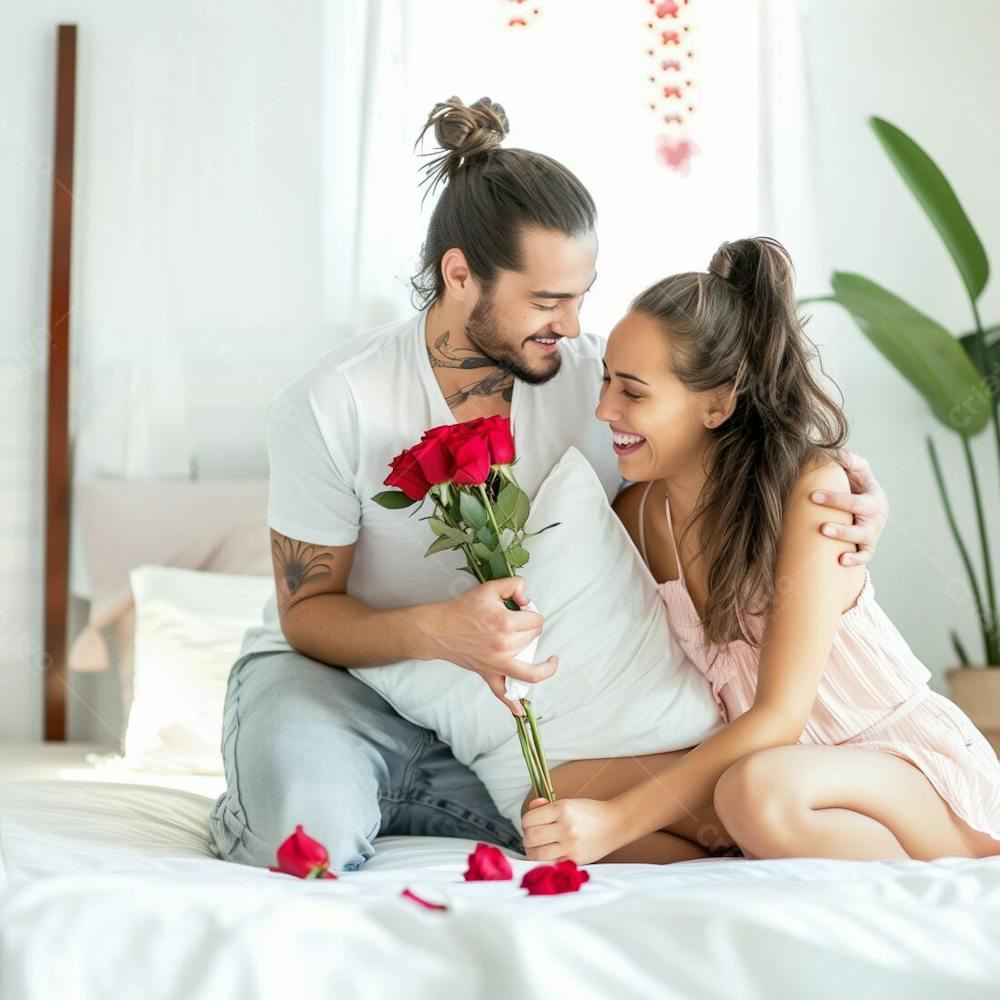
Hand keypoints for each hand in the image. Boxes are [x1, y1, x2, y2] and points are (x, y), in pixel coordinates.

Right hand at [420, 577, 558, 716]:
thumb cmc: (462, 609)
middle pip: (534, 640)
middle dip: (533, 630)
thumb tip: (526, 596)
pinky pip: (503, 693)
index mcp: (505, 623)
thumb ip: (513, 585)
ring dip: (542, 667)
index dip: (533, 613)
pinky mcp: (487, 674)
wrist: (438, 629)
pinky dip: (513, 704)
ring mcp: (496, 663)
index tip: (524, 610)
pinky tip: (522, 709)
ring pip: (530, 671)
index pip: (536, 621)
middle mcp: (504, 645)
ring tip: (549, 662)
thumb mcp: (489, 588)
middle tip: (522, 624)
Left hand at [521, 796, 627, 865]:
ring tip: (537, 847)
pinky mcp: (576, 860)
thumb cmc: (589, 812)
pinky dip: (545, 861)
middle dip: (527, 837)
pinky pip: (551, 864)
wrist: (615, 824)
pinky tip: (548, 855)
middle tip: (532, 836)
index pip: (528, 819)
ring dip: (532, 851)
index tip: (531, 823)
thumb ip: (545, 807)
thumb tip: (531, 809)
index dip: (526, 822)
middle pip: (530, 838)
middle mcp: (566, 827)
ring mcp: (571, 846)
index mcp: (562, 809)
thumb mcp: (567, 803)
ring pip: (537, 854)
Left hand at [812, 449, 888, 566]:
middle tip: (820, 524)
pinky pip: (865, 556)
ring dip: (844, 536)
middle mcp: (875, 517)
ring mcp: (873, 533)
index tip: (812, 496)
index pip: (855, 499)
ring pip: (862, 538)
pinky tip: (841, 561)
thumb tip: (824, 450)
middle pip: (860, 517)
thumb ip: (847, 459)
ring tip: (825, 533)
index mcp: (873, 498)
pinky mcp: (869, 547)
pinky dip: (856, 560)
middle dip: (841, 516)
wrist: (871, 510)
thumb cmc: (858, 487)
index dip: (834, 498)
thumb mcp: (858, 470)